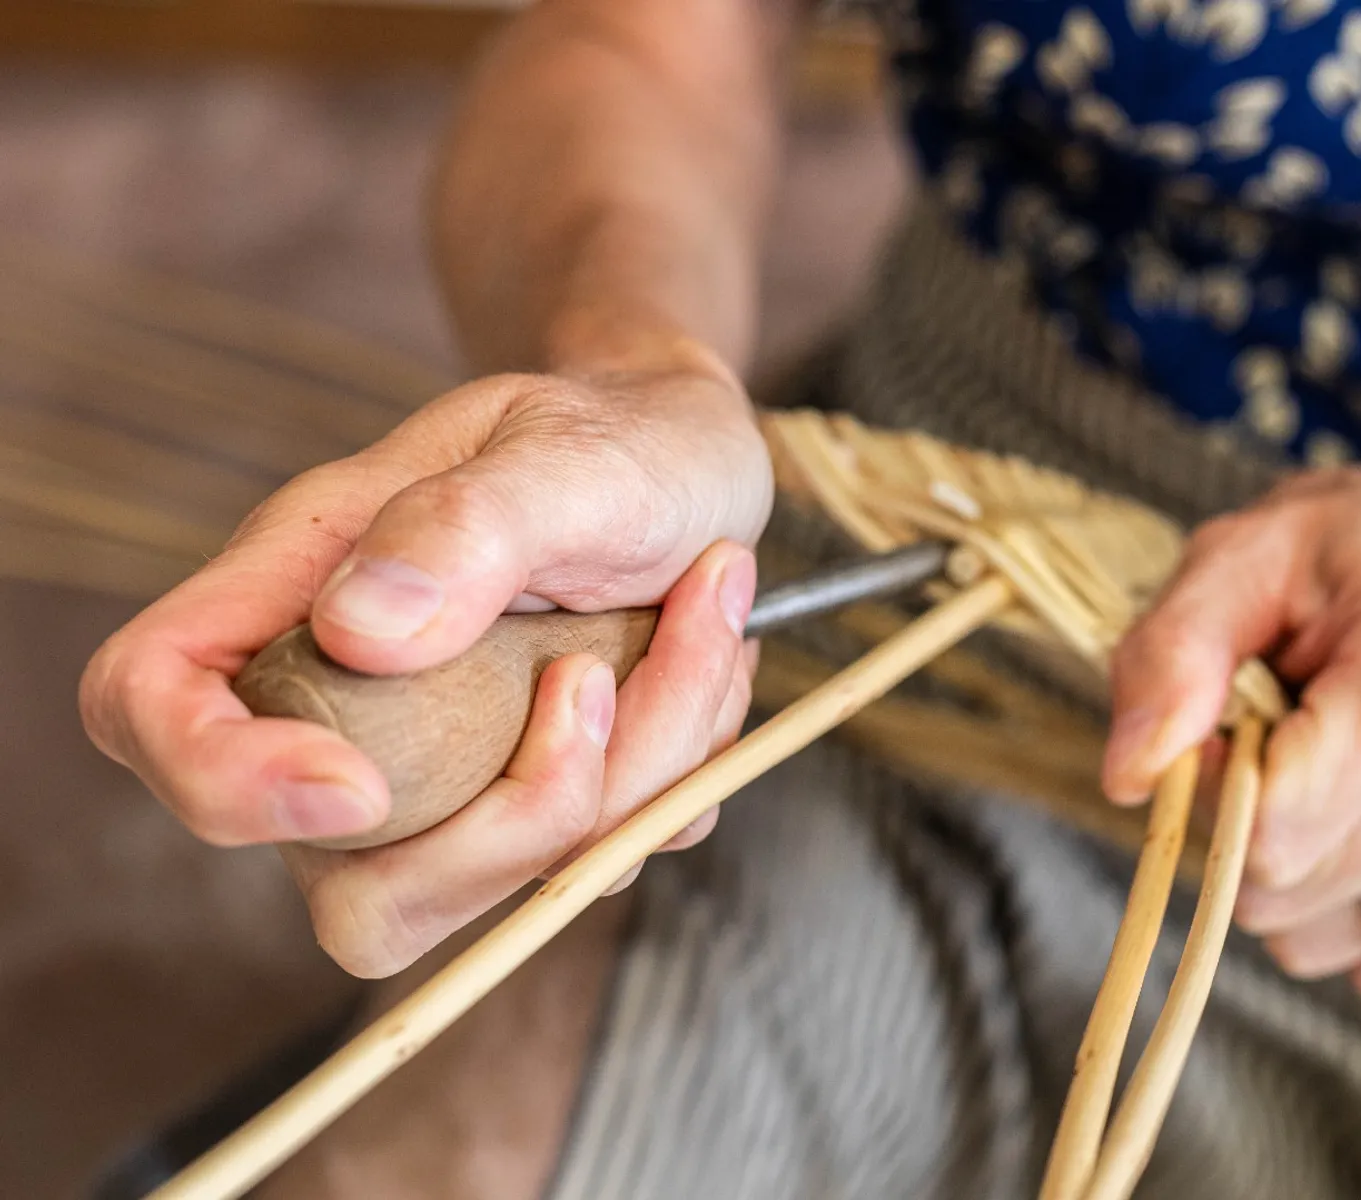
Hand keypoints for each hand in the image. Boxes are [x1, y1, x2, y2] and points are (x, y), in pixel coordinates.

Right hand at [80, 354, 772, 977]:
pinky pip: (594, 864)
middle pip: (345, 882)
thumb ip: (470, 525)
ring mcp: (447, 772)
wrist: (699, 462)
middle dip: (508, 823)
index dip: (220, 779)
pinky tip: (702, 659)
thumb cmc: (622, 438)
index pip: (148, 705)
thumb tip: (361, 630)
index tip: (361, 785)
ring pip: (495, 885)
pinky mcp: (535, 804)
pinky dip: (675, 777)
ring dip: (633, 773)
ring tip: (698, 622)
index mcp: (306, 585)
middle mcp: (354, 701)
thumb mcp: (570, 454)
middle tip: (598, 678)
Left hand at [1102, 442, 1360, 1008]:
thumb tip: (1130, 777)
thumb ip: (1170, 658)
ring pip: (1319, 941)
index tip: (1231, 719)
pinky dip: (1347, 907)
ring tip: (1337, 767)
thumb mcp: (1236, 562)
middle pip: (1286, 889)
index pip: (1275, 821)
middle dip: (1243, 827)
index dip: (1212, 781)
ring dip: (1290, 872)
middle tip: (1282, 737)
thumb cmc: (1342, 567)